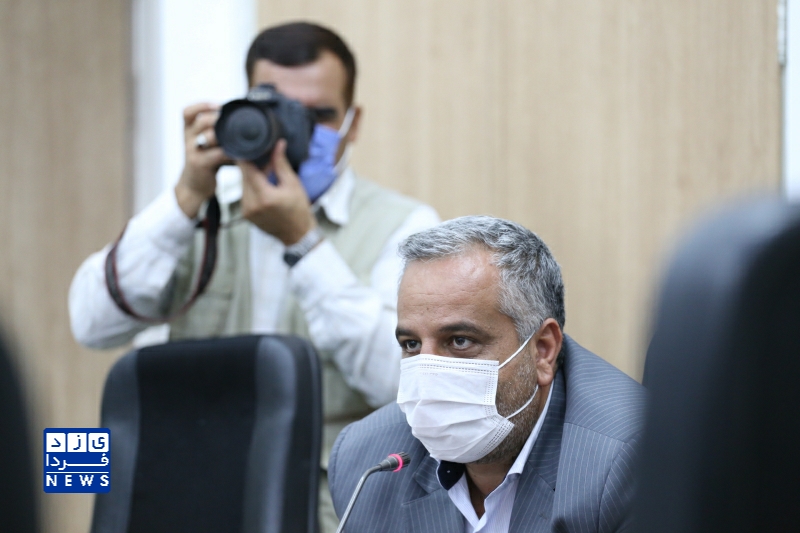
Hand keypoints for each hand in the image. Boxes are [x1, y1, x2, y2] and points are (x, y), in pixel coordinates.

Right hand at [174, 102, 230, 217]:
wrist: (194, 185)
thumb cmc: (207, 161)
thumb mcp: (208, 144)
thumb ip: (220, 132)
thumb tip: (245, 120)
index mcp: (189, 130)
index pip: (188, 112)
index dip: (201, 106)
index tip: (218, 105)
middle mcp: (188, 138)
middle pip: (200, 121)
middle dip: (218, 119)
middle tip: (233, 120)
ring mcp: (192, 151)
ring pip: (207, 136)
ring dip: (224, 134)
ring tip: (239, 136)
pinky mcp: (198, 163)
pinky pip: (216, 154)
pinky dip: (230, 152)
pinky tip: (239, 152)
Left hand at [239, 139, 315, 244]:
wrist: (297, 234)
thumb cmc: (299, 211)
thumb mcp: (293, 184)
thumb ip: (281, 164)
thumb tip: (278, 144)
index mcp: (264, 196)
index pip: (247, 169)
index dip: (247, 156)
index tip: (250, 146)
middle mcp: (251, 204)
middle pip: (243, 176)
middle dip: (252, 166)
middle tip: (265, 161)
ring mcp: (246, 210)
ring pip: (243, 184)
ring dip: (252, 177)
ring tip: (268, 176)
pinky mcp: (245, 214)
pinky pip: (244, 194)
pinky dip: (252, 188)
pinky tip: (265, 187)